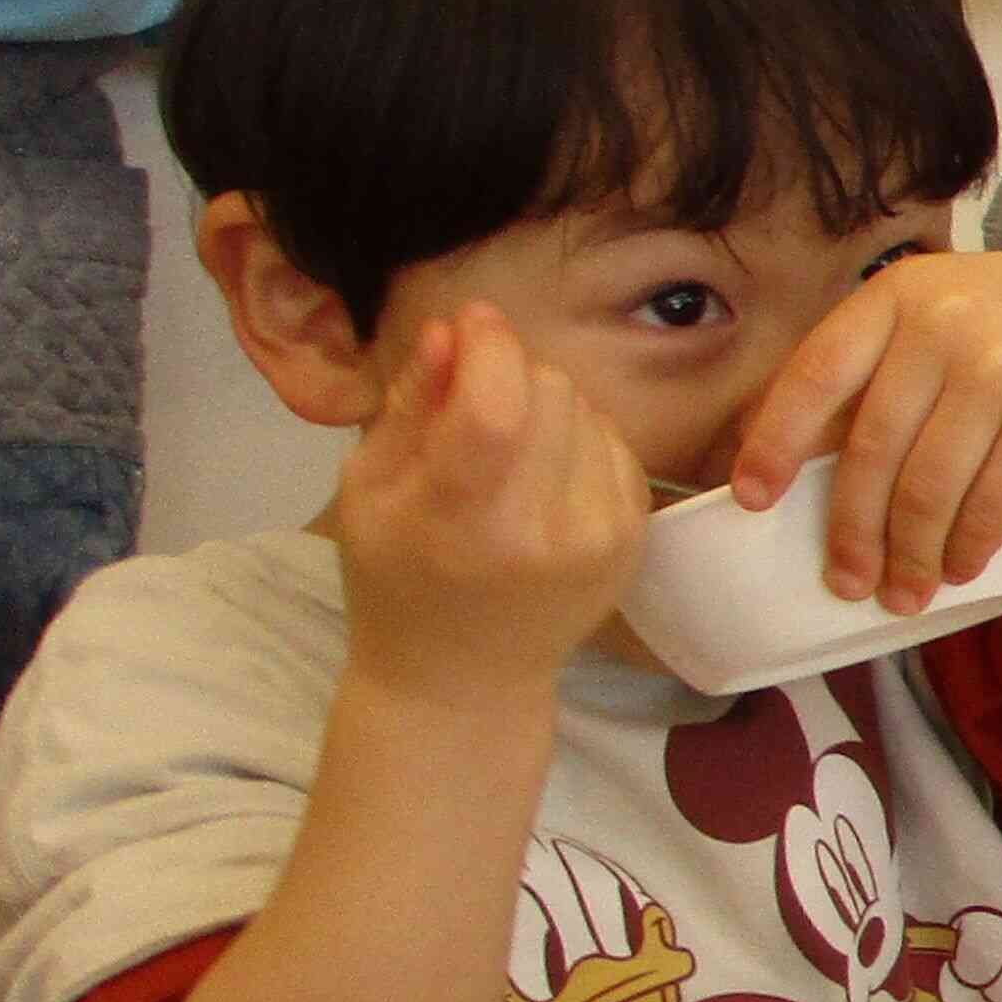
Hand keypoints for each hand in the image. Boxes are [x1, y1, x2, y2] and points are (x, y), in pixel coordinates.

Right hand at [333, 306, 646, 703]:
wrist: (464, 677)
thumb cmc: (396, 579)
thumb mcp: (368, 491)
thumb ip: (412, 405)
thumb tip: (450, 331)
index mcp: (463, 519)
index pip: (498, 399)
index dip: (488, 343)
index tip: (470, 325)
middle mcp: (543, 529)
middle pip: (548, 390)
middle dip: (511, 373)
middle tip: (475, 403)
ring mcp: (599, 536)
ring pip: (587, 409)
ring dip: (546, 406)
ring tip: (507, 449)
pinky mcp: (633, 538)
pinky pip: (615, 442)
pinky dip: (579, 440)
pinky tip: (543, 475)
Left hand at [730, 248, 1001, 614]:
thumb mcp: (944, 311)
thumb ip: (880, 360)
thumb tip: (792, 455)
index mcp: (901, 295)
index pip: (816, 373)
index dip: (774, 441)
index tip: (752, 498)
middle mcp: (946, 327)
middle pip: (870, 452)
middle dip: (851, 530)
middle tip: (843, 579)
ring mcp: (1000, 376)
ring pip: (927, 493)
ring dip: (910, 558)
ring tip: (903, 591)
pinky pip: (986, 512)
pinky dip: (964, 551)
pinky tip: (956, 567)